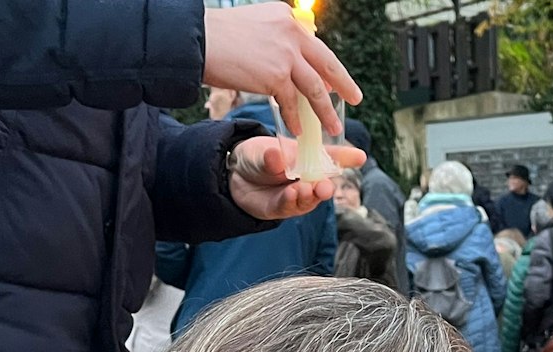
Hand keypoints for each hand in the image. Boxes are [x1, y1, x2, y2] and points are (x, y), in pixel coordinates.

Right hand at [201, 4, 361, 137]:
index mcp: (287, 18)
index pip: (313, 44)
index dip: (323, 65)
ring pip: (315, 87)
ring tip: (333, 127)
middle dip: (344, 84)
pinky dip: (295, 119)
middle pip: (327, 63)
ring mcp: (286, 55)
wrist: (197, 40)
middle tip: (355, 98)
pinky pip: (291, 103)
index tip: (332, 79)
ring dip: (325, 110)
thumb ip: (274, 37)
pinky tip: (299, 131)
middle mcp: (292, 33)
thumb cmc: (216, 35)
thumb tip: (287, 58)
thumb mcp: (253, 24)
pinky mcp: (275, 76)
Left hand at [229, 136, 365, 218]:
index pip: (332, 158)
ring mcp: (297, 196)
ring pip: (308, 199)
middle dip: (325, 187)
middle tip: (325, 186)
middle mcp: (308, 179)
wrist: (235, 174)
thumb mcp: (265, 150)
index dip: (347, 158)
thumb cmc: (258, 157)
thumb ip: (273, 156)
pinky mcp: (282, 208)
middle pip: (323, 184)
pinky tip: (291, 194)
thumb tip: (277, 157)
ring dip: (309, 196)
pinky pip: (289, 207)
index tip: (360, 157)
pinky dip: (291, 201)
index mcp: (311, 159)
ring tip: (305, 189)